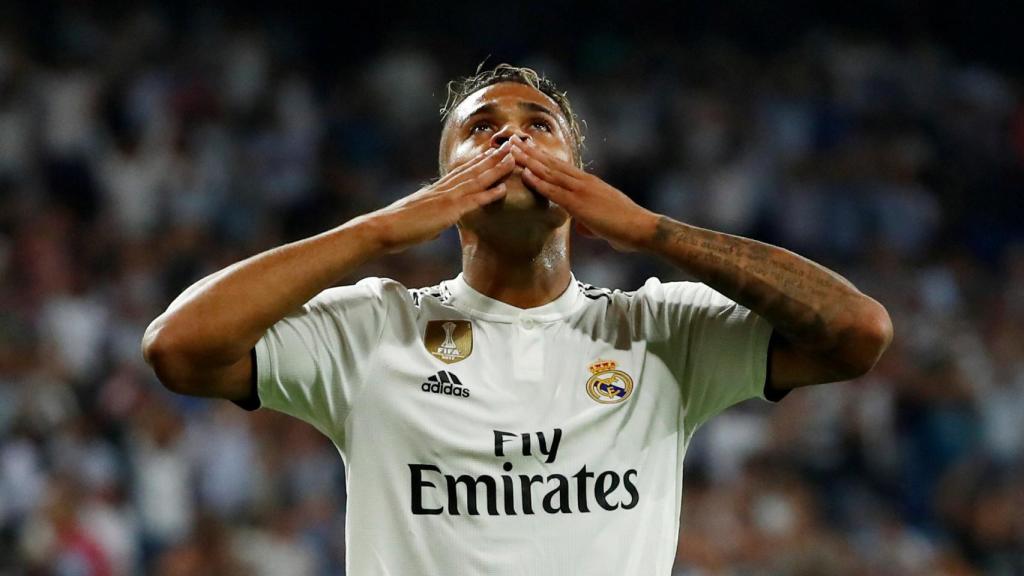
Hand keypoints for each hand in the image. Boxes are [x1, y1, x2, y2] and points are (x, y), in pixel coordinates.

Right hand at [365, 142, 514, 251]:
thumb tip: (435, 226)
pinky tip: (504, 188)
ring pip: (477, 180)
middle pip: (472, 170)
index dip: (478, 161)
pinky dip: (489, 194)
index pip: (461, 172)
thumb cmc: (397, 228)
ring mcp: (446, 198)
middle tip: (511, 146)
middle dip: (493, 158)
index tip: (491, 151)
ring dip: (497, 169)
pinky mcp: (447, 211)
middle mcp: (442, 189)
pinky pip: (473, 200)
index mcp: (436, 190)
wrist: (382, 228)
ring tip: (513, 159)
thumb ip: (431, 220)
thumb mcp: (418, 221)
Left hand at [509, 138, 658, 251]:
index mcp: (589, 183)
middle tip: (512, 140)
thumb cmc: (626, 228)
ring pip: (549, 172)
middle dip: (530, 152)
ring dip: (528, 161)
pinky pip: (554, 191)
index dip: (542, 156)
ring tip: (511, 150)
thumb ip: (589, 221)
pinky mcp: (580, 204)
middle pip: (551, 163)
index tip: (527, 146)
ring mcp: (581, 190)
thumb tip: (582, 227)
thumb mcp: (603, 222)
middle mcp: (583, 182)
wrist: (642, 228)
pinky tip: (525, 174)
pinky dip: (538, 182)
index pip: (560, 166)